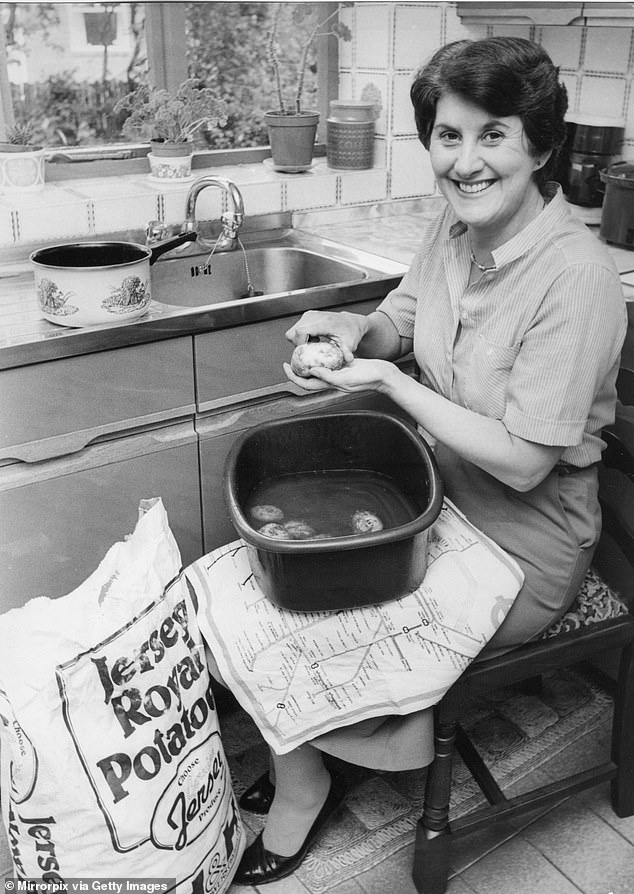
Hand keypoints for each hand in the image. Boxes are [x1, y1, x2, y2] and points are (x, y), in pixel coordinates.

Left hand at [283, 357, 398, 393]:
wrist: (384, 375)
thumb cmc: (369, 378)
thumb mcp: (347, 378)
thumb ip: (329, 377)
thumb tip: (312, 372)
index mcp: (331, 385)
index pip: (306, 383)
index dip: (293, 377)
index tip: (285, 367)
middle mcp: (332, 380)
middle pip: (309, 377)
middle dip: (297, 369)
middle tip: (290, 357)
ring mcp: (338, 373)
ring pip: (318, 369)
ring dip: (308, 361)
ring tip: (301, 351)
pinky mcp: (344, 366)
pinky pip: (328, 362)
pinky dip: (321, 356)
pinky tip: (319, 347)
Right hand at [285, 310, 368, 362]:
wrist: (350, 322)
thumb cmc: (350, 333)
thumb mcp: (350, 344)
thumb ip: (348, 352)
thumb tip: (349, 360)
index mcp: (323, 322)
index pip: (301, 331)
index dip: (299, 344)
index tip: (307, 352)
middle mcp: (313, 317)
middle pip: (292, 333)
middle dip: (298, 345)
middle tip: (310, 351)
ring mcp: (308, 315)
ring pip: (292, 332)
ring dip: (299, 342)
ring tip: (313, 345)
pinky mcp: (306, 316)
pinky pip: (295, 330)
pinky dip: (301, 338)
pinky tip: (314, 340)